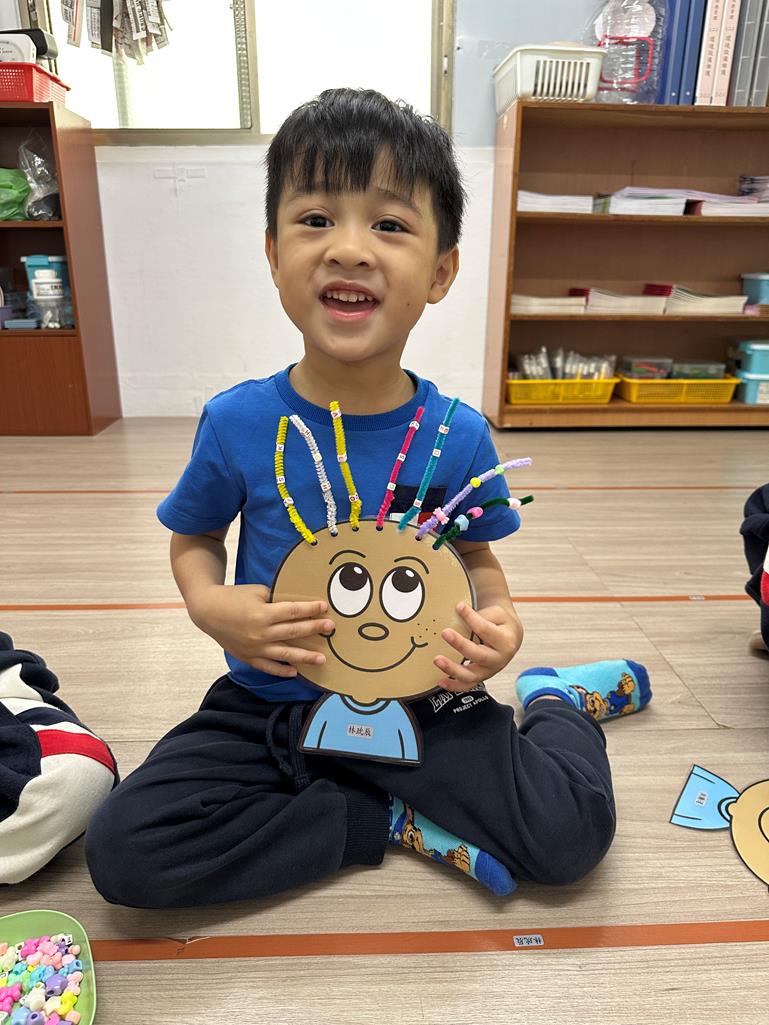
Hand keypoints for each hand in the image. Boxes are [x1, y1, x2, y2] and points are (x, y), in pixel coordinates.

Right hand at [191, 584, 334, 677]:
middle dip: (314, 629)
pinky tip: (295, 671)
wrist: (208, 611)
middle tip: (330, 628)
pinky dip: (281, 670)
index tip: (324, 607)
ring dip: (305, 656)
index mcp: (262, 614)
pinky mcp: (248, 657)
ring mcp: (254, 648)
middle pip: (293, 631)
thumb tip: (296, 606)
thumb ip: (276, 600)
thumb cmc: (233, 597)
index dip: (309, 609)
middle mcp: (260, 633)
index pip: (292, 612)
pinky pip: (268, 667)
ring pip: (285, 654)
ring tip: (322, 658)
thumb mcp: (256, 592)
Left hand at [433, 602, 521, 692]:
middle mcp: (499, 659)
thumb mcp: (497, 614)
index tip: (459, 606)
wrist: (510, 637)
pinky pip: (466, 686)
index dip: (471, 618)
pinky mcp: (480, 678)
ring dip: (452, 669)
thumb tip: (459, 612)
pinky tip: (440, 681)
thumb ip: (481, 615)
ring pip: (471, 675)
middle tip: (445, 633)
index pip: (486, 630)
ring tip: (437, 660)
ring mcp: (489, 671)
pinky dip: (453, 686)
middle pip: (479, 655)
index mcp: (506, 641)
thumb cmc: (501, 624)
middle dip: (460, 644)